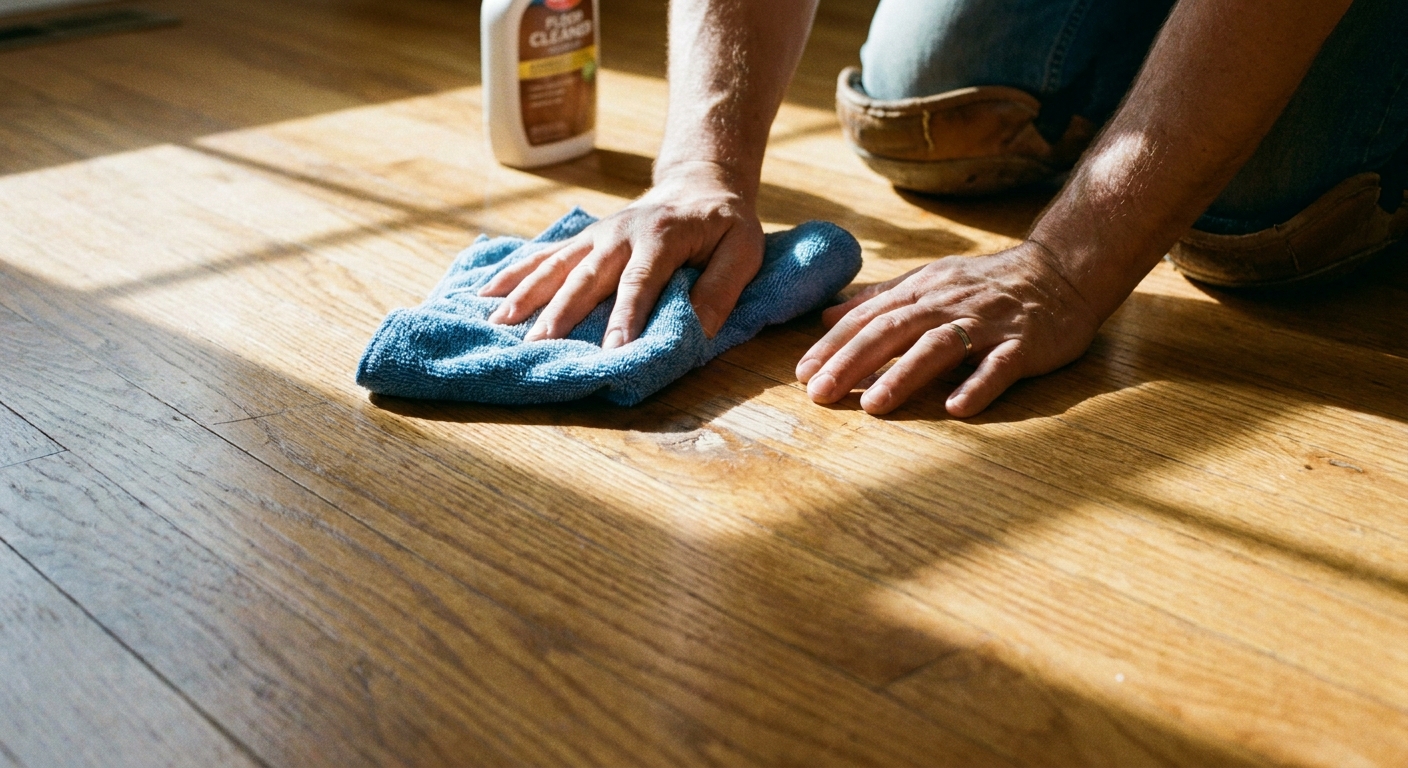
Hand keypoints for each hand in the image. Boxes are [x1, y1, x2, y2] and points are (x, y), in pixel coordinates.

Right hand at [480, 162, 765, 347]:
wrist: (699, 185)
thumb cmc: (725, 225)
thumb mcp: (743, 251)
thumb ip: (721, 288)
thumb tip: (698, 331)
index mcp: (662, 238)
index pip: (640, 283)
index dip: (625, 317)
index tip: (612, 351)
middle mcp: (620, 235)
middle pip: (586, 276)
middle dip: (560, 311)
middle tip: (537, 344)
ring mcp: (596, 235)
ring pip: (556, 264)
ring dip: (526, 293)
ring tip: (498, 322)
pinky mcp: (582, 239)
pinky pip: (544, 254)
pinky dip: (514, 272)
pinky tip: (485, 292)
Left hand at [795, 241, 1101, 416]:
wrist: (1062, 271)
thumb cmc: (987, 284)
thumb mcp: (930, 282)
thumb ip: (879, 300)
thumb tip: (826, 318)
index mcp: (923, 292)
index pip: (868, 318)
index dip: (833, 345)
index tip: (801, 373)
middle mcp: (948, 304)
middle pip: (892, 331)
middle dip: (852, 362)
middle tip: (819, 393)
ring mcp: (987, 323)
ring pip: (939, 347)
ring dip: (903, 376)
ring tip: (873, 405)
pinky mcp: (1023, 344)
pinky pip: (999, 365)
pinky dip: (978, 385)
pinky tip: (956, 408)